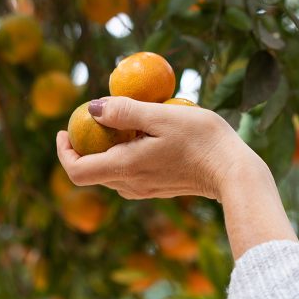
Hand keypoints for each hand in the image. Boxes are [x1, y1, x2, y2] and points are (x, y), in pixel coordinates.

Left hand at [55, 96, 296, 257]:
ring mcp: (145, 189)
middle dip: (84, 147)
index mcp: (126, 168)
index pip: (77, 172)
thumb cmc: (202, 139)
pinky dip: (123, 156)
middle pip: (91, 173)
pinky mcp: (159, 188)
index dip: (64, 152)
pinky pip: (129, 175)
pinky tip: (142, 136)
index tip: (64, 130)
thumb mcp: (161, 116)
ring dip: (104, 151)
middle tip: (92, 118)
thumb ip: (125, 112)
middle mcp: (131, 184)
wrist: (234, 172)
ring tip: (118, 123)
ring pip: (110, 174)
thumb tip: (92, 108)